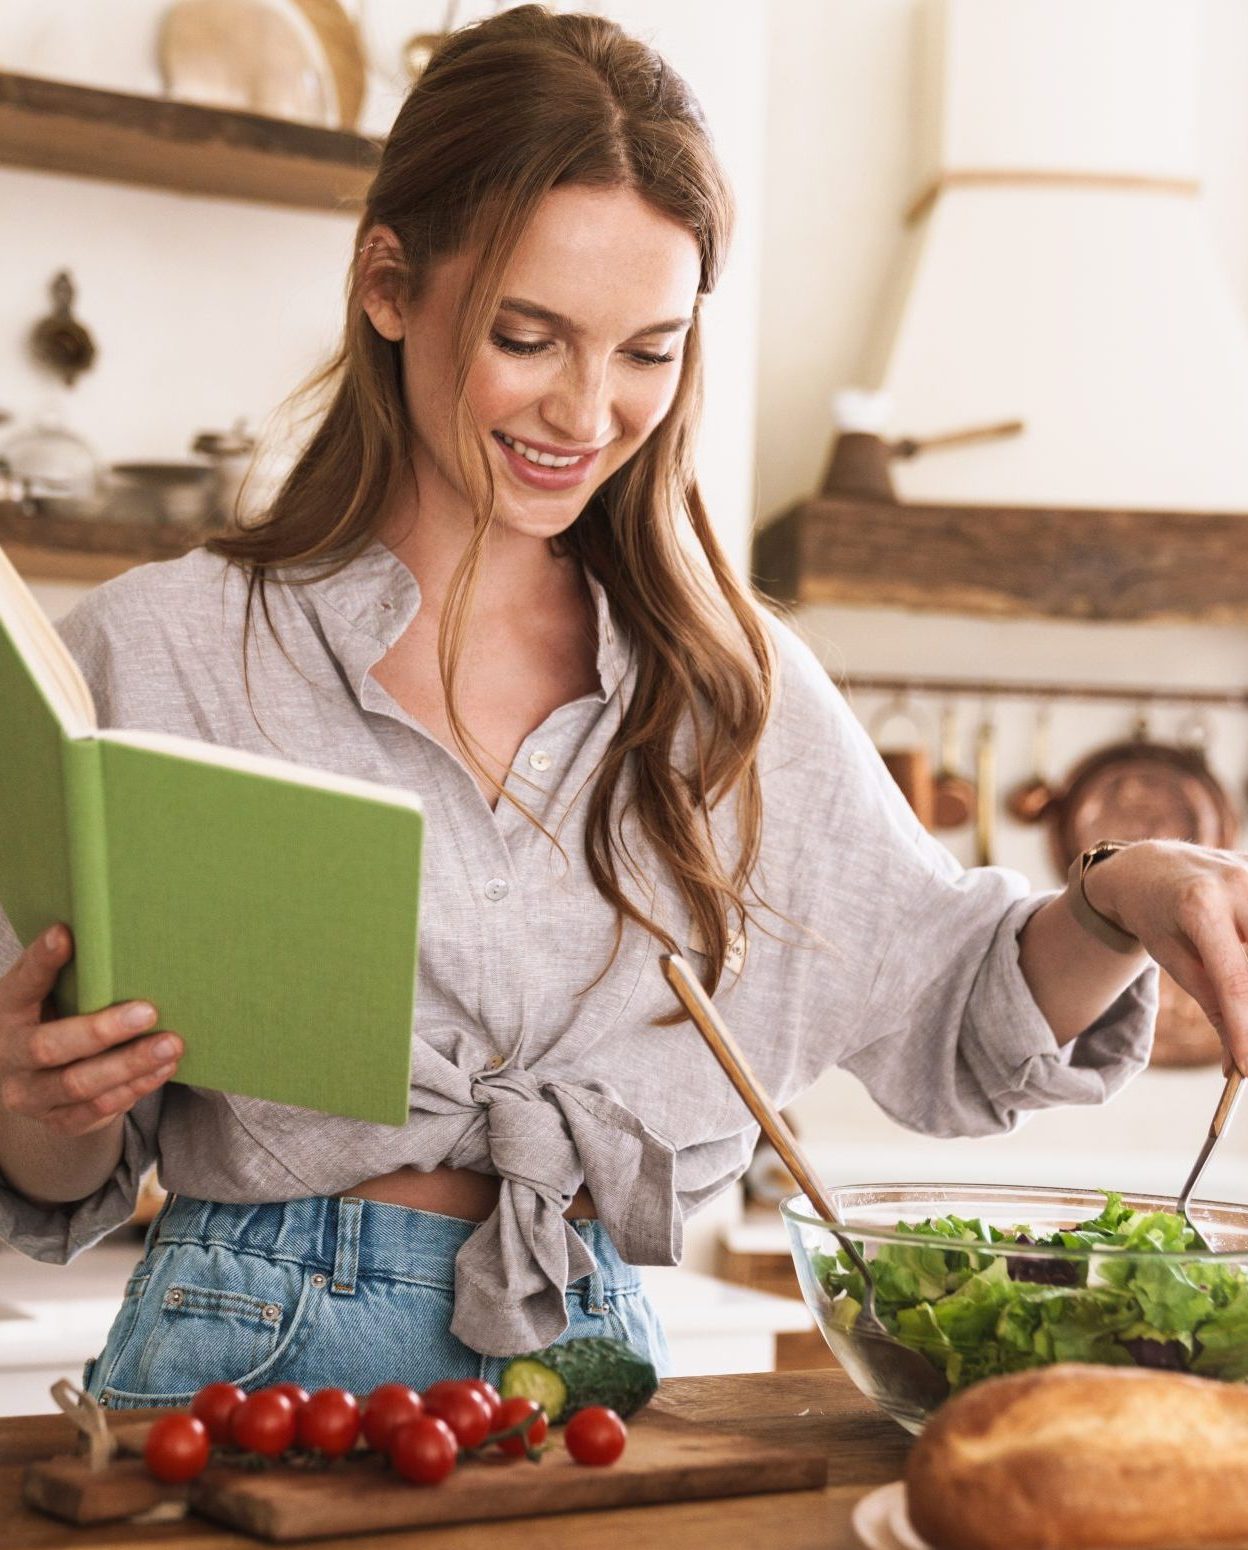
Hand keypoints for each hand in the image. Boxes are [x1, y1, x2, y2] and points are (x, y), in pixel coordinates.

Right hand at [0, 925, 182, 1136]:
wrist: (36, 1077)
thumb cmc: (56, 1016)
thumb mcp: (53, 993)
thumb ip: (76, 972)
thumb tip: (118, 933)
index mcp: (8, 1011)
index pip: (23, 984)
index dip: (42, 961)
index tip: (66, 934)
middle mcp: (10, 1056)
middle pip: (50, 1047)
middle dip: (101, 1030)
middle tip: (148, 1011)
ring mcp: (30, 1094)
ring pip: (79, 1085)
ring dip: (130, 1065)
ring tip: (171, 1044)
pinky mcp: (57, 1120)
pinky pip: (96, 1110)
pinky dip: (134, 1089)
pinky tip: (162, 1069)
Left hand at [1084, 840, 1247, 1074]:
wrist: (1150, 865)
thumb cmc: (1157, 919)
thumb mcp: (1174, 960)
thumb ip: (1213, 1008)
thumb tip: (1235, 1065)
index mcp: (1200, 907)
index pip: (1235, 980)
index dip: (1246, 1028)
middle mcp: (1237, 884)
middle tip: (1242, 1041)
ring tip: (1230, 978)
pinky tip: (1237, 952)